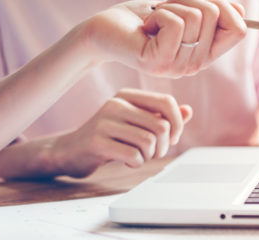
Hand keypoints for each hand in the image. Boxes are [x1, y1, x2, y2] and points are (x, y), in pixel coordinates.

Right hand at [51, 89, 191, 177]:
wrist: (71, 150)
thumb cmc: (108, 136)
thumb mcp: (134, 122)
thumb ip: (160, 116)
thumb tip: (188, 111)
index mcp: (126, 95)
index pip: (167, 102)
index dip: (177, 124)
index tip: (169, 138)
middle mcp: (115, 104)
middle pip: (161, 126)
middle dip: (163, 146)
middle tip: (152, 152)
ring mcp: (104, 122)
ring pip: (149, 141)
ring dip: (149, 156)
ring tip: (137, 155)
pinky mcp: (97, 141)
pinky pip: (133, 156)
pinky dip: (135, 164)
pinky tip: (125, 161)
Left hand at [145, 0, 246, 75]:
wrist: (104, 28)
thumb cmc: (140, 18)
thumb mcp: (179, 11)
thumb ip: (207, 13)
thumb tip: (238, 9)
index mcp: (202, 54)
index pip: (238, 30)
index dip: (223, 7)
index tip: (198, 3)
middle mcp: (192, 66)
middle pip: (216, 14)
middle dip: (187, 0)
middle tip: (163, 10)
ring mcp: (176, 67)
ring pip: (195, 15)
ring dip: (170, 5)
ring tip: (152, 19)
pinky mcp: (158, 61)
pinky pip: (175, 22)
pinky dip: (158, 13)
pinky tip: (145, 27)